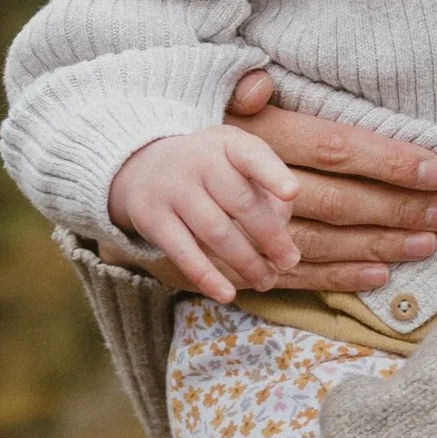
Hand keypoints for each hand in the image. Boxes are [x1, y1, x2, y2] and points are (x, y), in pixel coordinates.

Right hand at [111, 124, 302, 301]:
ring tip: (266, 281)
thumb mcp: (237, 158)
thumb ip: (265, 184)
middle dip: (270, 237)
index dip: (272, 175)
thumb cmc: (210, 167)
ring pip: (216, 232)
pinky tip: (227, 294)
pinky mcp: (152, 219)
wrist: (143, 164)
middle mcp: (198, 161)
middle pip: (240, 203)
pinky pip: (183, 253)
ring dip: (246, 262)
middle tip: (289, 261)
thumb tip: (282, 226)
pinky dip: (207, 277)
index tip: (292, 192)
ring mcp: (172, 189)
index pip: (251, 155)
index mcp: (227, 143)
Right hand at [223, 70, 436, 288]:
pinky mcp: (214, 251)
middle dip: (396, 208)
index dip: (387, 160)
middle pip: (334, 199)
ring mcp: (225, 220)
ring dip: (370, 248)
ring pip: (310, 242)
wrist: (133, 174)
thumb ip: (250, 96)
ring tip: (421, 247)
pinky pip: (288, 277)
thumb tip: (262, 81)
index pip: (334, 147)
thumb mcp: (224, 108)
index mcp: (258, 135)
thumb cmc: (204, 141)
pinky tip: (372, 278)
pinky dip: (325, 280)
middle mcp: (246, 179)